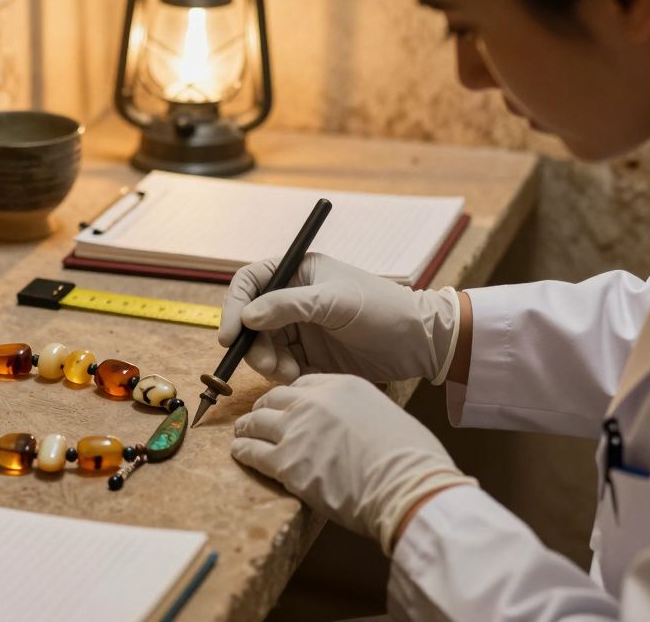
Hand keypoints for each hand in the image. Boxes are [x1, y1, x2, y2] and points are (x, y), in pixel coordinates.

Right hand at [218, 253, 460, 384]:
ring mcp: (302, 327)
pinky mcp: (311, 354)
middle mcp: (294, 298)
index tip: (229, 335)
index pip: (251, 283)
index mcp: (298, 272)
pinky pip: (282, 365)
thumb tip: (247, 316)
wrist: (419, 342)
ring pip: (264, 346)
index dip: (234, 306)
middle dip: (254, 344)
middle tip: (267, 364)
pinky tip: (301, 377)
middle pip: (252, 320)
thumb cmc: (382, 308)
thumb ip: (288, 306)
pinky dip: (284, 374)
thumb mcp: (334, 302)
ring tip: (289, 373)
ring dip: (269, 362)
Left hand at [231, 373, 475, 552]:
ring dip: (247, 427)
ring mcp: (296, 430)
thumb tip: (348, 427)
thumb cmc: (410, 459)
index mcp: (342, 385)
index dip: (292, 397)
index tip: (288, 407)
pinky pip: (252, 450)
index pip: (303, 383)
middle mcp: (314, 402)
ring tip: (243, 434)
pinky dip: (242, 450)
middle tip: (259, 419)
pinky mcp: (286, 462)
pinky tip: (239, 452)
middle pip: (275, 397)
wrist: (406, 486)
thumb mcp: (386, 415)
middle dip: (265, 408)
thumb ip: (359, 412)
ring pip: (257, 421)